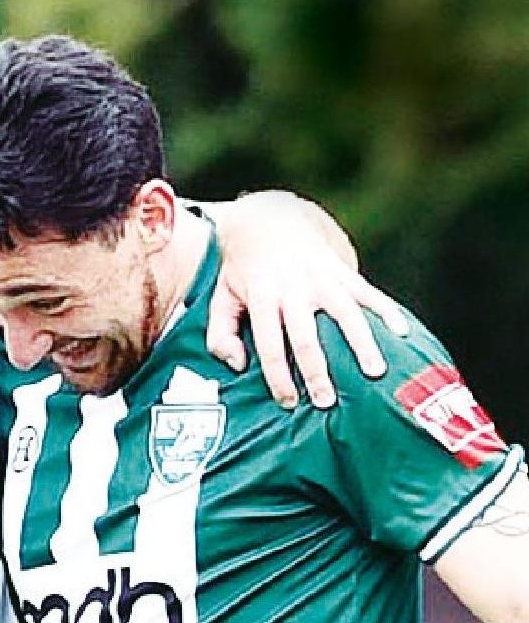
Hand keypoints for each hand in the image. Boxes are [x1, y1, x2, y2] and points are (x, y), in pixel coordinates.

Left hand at [206, 191, 408, 408]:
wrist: (268, 220)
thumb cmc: (242, 270)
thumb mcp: (220, 297)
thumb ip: (220, 334)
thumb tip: (239, 364)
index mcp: (261, 297)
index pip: (269, 344)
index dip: (278, 375)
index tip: (288, 402)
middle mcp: (293, 288)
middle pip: (305, 336)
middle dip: (316, 371)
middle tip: (326, 400)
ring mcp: (321, 277)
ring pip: (345, 314)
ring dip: (361, 343)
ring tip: (375, 372)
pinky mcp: (342, 270)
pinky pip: (368, 292)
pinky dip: (386, 310)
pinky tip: (402, 332)